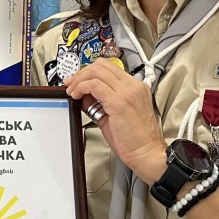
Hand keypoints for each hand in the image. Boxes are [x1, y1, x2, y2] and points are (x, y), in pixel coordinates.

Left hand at [64, 58, 166, 183]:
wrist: (147, 153)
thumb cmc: (136, 140)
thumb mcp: (115, 115)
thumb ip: (100, 102)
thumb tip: (84, 96)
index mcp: (135, 87)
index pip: (109, 68)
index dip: (90, 72)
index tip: (78, 80)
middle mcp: (133, 86)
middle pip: (102, 65)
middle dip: (82, 73)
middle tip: (71, 84)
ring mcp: (127, 92)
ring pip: (97, 71)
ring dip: (79, 79)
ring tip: (72, 91)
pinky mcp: (119, 102)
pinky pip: (94, 85)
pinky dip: (82, 87)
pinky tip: (77, 95)